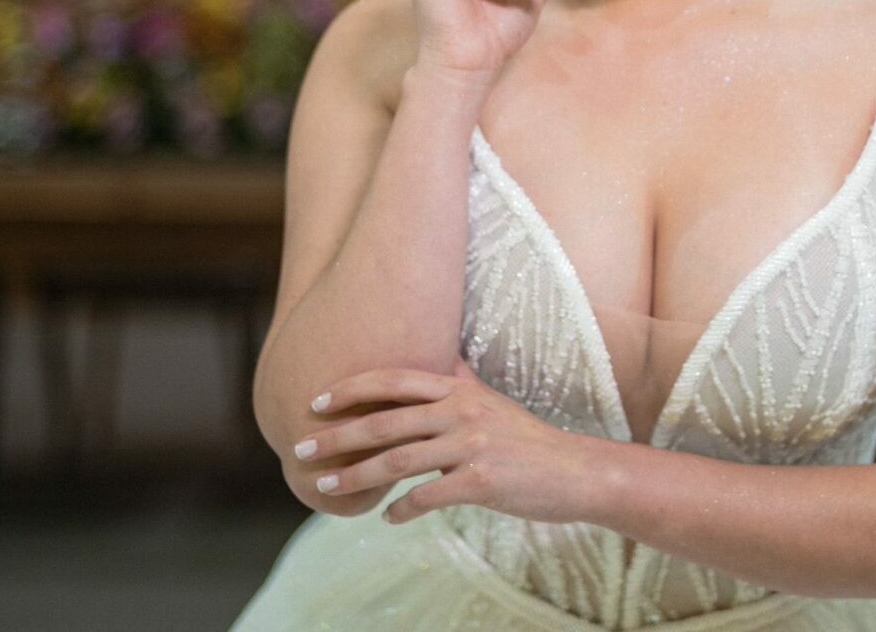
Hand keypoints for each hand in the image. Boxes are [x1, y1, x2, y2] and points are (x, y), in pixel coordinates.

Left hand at [293, 357, 603, 526]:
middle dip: (337, 435)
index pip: (394, 380)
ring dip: (356, 475)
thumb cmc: (527, 440)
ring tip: (327, 485)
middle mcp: (462, 411)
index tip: (315, 402)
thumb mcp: (491, 401)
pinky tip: (388, 518)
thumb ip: (459, 381)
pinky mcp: (482, 481)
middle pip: (385, 420)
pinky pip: (428, 496)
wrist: (575, 471)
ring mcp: (472, 446)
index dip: (352, 389)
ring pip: (398, 460)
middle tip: (300, 447)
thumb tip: (437, 356)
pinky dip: (402, 509)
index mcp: (459, 390)